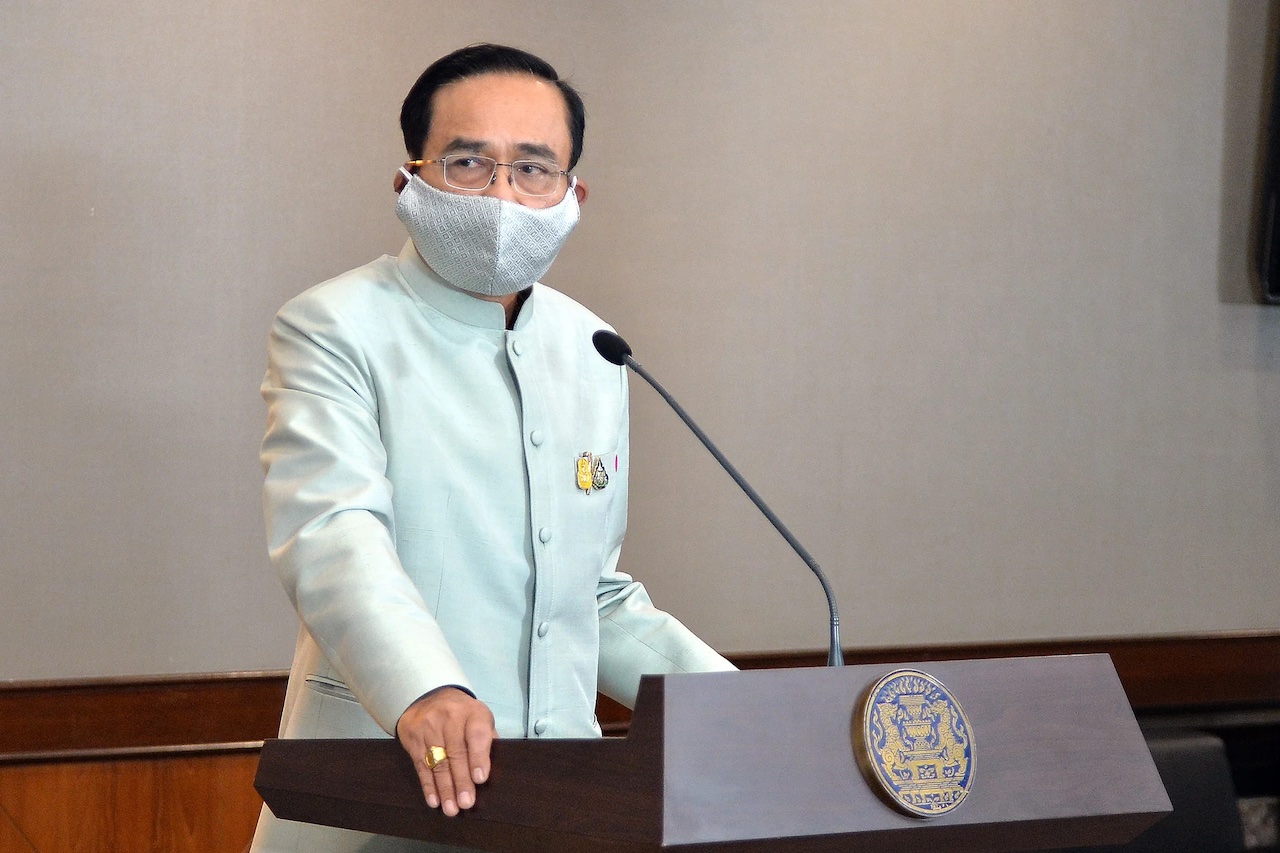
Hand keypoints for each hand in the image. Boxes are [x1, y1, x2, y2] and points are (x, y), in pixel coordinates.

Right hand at [396, 686, 495, 816]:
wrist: (428, 696)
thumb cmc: (462, 714)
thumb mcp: (479, 717)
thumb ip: (488, 740)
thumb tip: (494, 769)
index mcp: (472, 712)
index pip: (476, 734)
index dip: (479, 757)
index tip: (480, 779)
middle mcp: (449, 718)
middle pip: (456, 753)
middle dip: (461, 781)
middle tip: (466, 803)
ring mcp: (429, 728)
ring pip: (438, 762)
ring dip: (445, 788)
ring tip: (451, 809)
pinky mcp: (413, 739)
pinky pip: (421, 765)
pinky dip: (428, 785)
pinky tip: (434, 800)